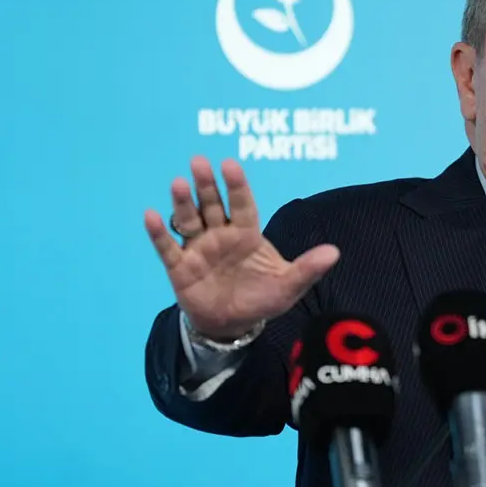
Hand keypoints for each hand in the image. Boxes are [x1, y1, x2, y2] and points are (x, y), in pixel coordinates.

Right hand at [144, 157, 339, 339]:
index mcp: (247, 234)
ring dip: (183, 203)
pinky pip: (167, 248)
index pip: (242, 205)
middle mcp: (220, 235)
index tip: (230, 164)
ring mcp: (198, 249)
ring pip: (189, 220)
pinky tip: (150, 215)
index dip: (237, 186)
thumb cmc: (261, 298)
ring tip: (178, 183)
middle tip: (199, 161)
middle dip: (207, 185)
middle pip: (212, 205)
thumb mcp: (288, 286)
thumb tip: (335, 253)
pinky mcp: (180, 268)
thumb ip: (307, 268)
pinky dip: (159, 233)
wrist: (232, 325)